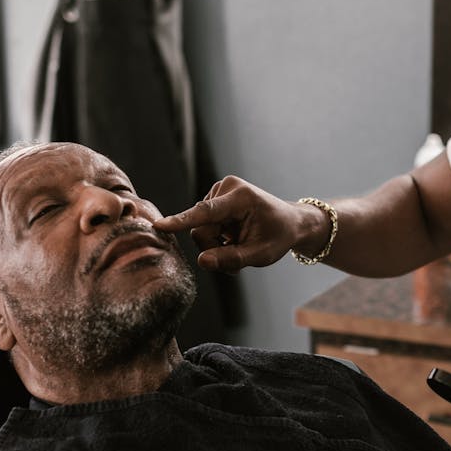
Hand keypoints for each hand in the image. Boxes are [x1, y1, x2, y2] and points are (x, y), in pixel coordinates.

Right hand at [153, 176, 317, 272]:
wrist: (290, 222)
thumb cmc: (278, 236)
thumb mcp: (260, 254)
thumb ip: (231, 259)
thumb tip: (201, 262)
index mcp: (241, 197)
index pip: (206, 212)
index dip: (182, 221)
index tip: (159, 225)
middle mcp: (226, 189)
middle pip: (201, 230)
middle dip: (216, 249)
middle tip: (239, 258)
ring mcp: (218, 193)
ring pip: (200, 231)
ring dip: (218, 246)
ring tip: (240, 246)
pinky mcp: (213, 201)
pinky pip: (203, 227)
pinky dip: (217, 240)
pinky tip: (234, 239)